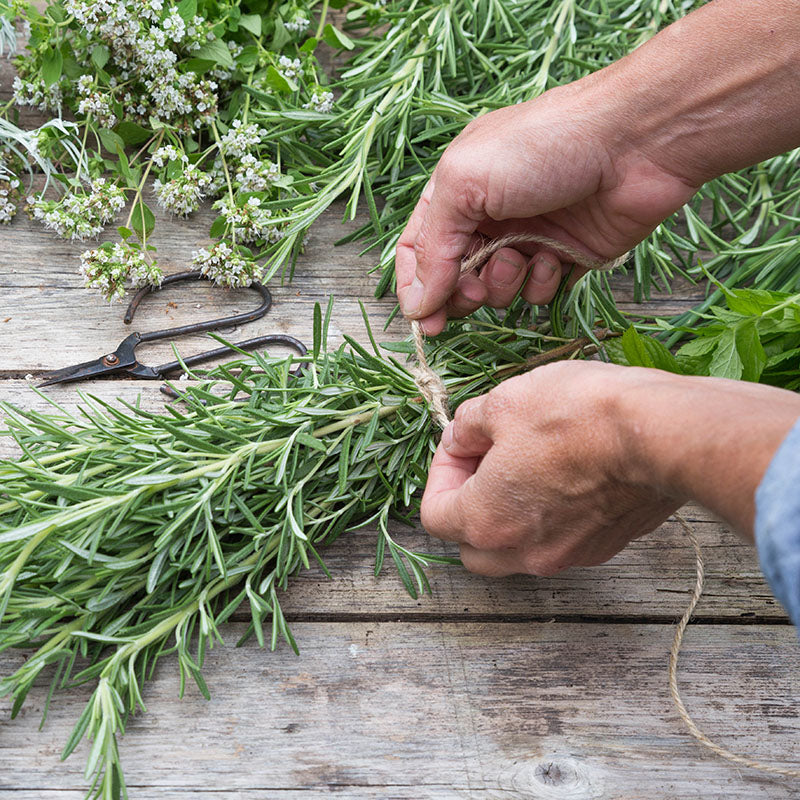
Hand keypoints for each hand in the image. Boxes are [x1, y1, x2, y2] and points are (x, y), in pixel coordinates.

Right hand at [395, 79, 698, 334]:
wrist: (635, 141)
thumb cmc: (543, 146)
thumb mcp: (466, 183)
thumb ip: (434, 246)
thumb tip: (416, 305)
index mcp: (457, 190)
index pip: (418, 248)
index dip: (417, 287)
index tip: (424, 322)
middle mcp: (488, 215)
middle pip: (455, 276)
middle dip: (462, 292)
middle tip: (474, 293)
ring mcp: (528, 237)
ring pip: (496, 289)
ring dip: (503, 283)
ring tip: (522, 257)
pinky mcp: (565, 256)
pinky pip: (538, 291)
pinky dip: (542, 282)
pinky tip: (556, 257)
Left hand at [420, 361, 682, 575]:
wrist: (662, 434)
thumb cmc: (578, 415)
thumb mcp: (504, 402)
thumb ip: (466, 427)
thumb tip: (458, 438)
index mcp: (486, 521)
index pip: (434, 515)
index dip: (440, 472)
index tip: (461, 442)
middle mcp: (523, 552)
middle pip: (470, 546)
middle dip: (466, 507)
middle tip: (484, 462)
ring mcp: (567, 556)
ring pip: (514, 550)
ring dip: (507, 516)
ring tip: (524, 465)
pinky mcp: (603, 547)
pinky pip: (557, 543)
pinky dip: (547, 518)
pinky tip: (563, 476)